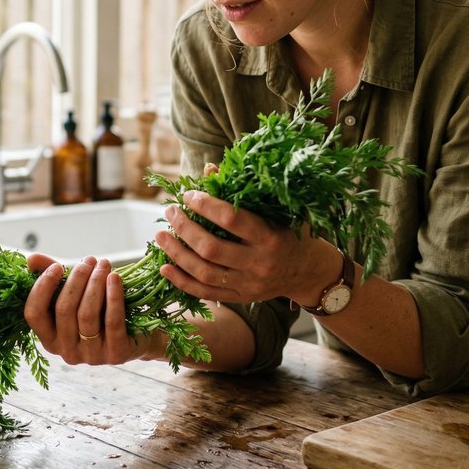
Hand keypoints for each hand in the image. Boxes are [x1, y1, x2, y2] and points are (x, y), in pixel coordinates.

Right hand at [23, 253, 162, 365]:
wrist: (140, 334)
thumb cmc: (99, 310)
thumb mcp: (74, 294)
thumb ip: (50, 277)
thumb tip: (31, 259)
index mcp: (50, 339)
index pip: (34, 314)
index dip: (42, 288)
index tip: (57, 266)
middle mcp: (67, 352)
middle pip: (63, 310)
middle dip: (76, 279)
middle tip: (89, 260)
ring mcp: (91, 356)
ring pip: (87, 314)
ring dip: (95, 283)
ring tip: (103, 264)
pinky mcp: (116, 354)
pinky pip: (112, 321)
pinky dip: (113, 296)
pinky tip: (115, 277)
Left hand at [155, 190, 335, 304]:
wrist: (308, 272)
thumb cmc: (291, 232)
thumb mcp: (276, 210)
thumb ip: (243, 192)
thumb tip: (209, 169)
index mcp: (270, 237)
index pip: (232, 220)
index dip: (206, 206)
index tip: (188, 195)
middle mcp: (259, 264)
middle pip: (212, 248)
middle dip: (185, 229)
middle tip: (170, 212)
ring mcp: (249, 285)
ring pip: (204, 273)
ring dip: (177, 254)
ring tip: (161, 236)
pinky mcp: (240, 298)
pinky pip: (205, 293)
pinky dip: (182, 281)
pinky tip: (165, 267)